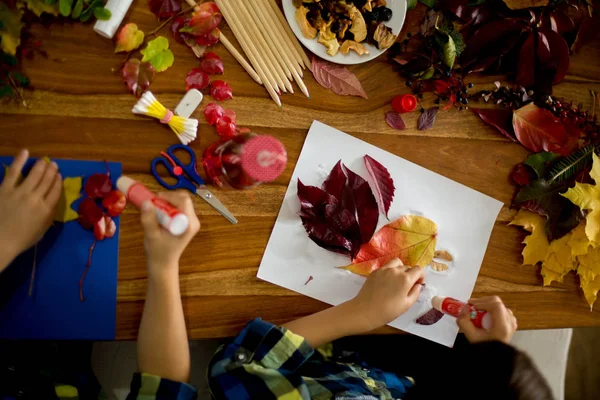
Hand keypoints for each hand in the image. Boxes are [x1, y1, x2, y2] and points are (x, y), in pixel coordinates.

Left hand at [0, 150, 61, 270]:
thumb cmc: (21, 240)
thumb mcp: (42, 230)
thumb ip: (48, 216)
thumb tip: (51, 204)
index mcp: (46, 209)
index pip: (56, 191)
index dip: (58, 181)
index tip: (59, 176)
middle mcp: (36, 198)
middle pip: (47, 180)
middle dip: (52, 171)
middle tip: (53, 165)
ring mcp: (20, 192)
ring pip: (35, 174)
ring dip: (41, 166)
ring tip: (44, 161)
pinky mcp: (5, 189)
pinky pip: (14, 172)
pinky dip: (20, 161)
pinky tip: (25, 152)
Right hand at [140, 191, 199, 275]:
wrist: (164, 261)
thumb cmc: (158, 251)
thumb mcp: (151, 235)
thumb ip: (149, 219)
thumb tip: (146, 202)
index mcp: (189, 225)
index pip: (183, 201)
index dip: (169, 196)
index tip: (156, 199)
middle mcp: (194, 221)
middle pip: (184, 199)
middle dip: (168, 198)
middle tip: (155, 203)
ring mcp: (192, 221)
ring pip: (182, 201)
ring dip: (168, 201)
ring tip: (156, 209)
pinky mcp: (188, 221)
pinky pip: (180, 206)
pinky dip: (170, 206)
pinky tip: (161, 213)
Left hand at [350, 258, 423, 330]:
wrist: (365, 311)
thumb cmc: (388, 311)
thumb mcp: (406, 305)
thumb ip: (415, 293)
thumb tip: (418, 285)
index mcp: (405, 279)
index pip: (418, 269)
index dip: (420, 276)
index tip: (418, 284)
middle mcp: (395, 270)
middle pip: (408, 266)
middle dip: (411, 274)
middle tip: (407, 285)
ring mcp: (384, 269)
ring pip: (397, 263)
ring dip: (400, 268)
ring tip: (398, 279)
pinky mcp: (375, 271)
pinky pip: (386, 266)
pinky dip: (390, 270)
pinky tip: (387, 281)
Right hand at [457, 296, 516, 344]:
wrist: (496, 356)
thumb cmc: (486, 348)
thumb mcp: (472, 336)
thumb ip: (464, 322)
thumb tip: (464, 308)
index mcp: (503, 327)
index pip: (495, 306)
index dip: (482, 302)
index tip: (471, 306)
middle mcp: (510, 322)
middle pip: (496, 302)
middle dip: (482, 301)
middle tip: (471, 306)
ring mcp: (511, 321)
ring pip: (498, 304)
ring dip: (485, 305)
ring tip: (476, 311)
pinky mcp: (510, 321)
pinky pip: (500, 309)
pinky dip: (490, 309)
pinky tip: (483, 315)